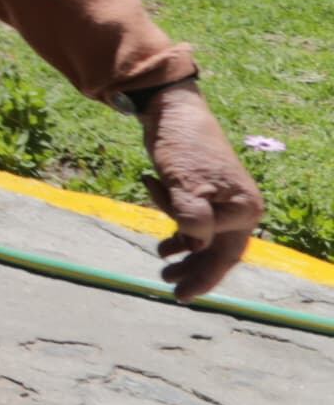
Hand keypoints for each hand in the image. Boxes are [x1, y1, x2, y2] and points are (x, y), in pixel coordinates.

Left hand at [139, 81, 264, 299]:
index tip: (171, 268)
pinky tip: (161, 241)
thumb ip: (190, 217)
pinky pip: (192, 223)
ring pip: (205, 239)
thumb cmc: (182, 146)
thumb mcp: (184, 184)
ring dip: (185, 254)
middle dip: (197, 272)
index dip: (197, 263)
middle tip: (175, 293)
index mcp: (243, 208)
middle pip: (219, 250)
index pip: (221, 248)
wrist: (170, 111)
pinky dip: (177, 230)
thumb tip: (194, 245)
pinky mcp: (201, 194)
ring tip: (163, 270)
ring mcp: (220, 202)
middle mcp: (238, 208)